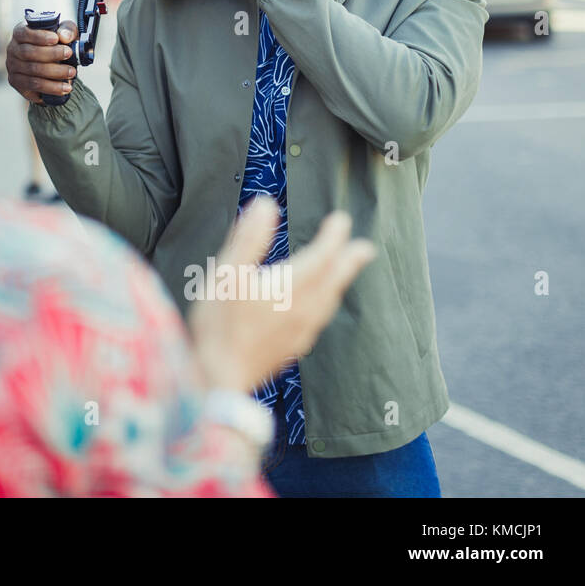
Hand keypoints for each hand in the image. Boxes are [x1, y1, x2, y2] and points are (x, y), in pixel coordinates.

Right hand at [5, 19, 77, 104]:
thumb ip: (67, 30)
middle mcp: (12, 50)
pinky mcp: (16, 82)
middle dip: (51, 54)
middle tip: (69, 54)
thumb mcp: (64, 31)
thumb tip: (65, 37)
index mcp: (19, 33)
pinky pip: (33, 86)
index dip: (39, 36)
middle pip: (28, 52)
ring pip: (32, 72)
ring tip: (71, 73)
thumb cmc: (57, 43)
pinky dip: (50, 88)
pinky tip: (63, 88)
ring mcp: (12, 67)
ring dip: (54, 73)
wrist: (53, 62)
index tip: (56, 39)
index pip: (23, 33)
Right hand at [188, 196, 376, 393]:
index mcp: (289, 288)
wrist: (219, 379)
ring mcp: (299, 332)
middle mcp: (302, 310)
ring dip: (339, 283)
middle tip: (365, 248)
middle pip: (333, 281)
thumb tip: (265, 206)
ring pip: (328, 302)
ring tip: (343, 273)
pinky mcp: (291, 348)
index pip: (321, 256)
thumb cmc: (219, 326)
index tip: (342, 220)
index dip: (333, 237)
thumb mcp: (226, 275)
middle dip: (349, 261)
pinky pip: (319, 319)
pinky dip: (325, 303)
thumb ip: (248, 239)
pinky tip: (317, 308)